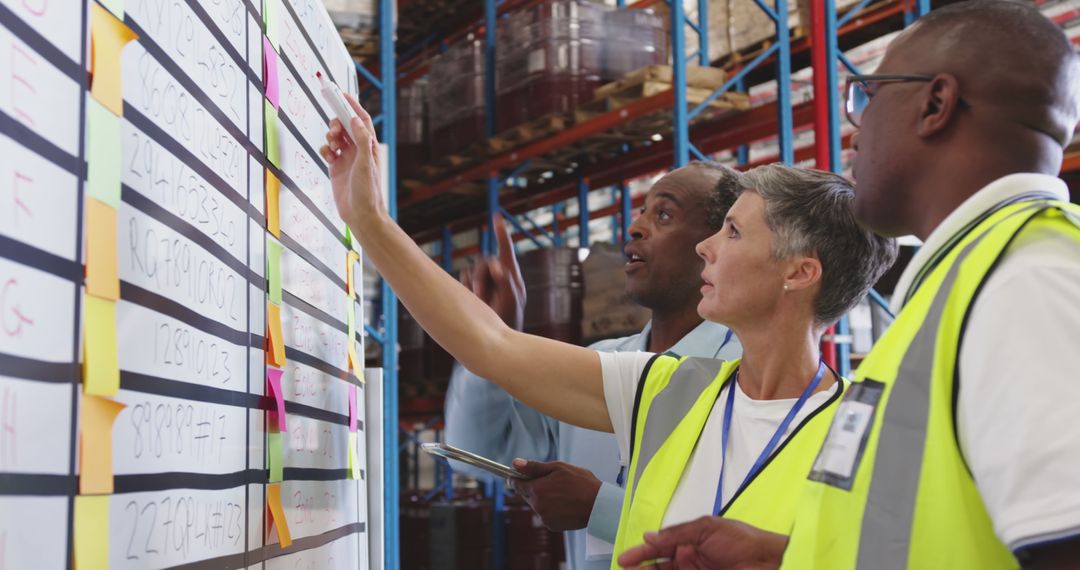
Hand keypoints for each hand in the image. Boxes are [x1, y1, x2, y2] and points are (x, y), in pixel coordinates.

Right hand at [319, 94, 383, 230]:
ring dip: (330, 136)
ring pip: (335, 138)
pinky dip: (324, 150)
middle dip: (336, 123)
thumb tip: (355, 119)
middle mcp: (358, 150)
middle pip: (345, 126)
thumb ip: (362, 140)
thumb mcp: (366, 163)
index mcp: (369, 145)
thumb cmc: (368, 191)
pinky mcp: (336, 168)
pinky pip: (327, 151)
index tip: (341, 94)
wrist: (361, 214)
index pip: (361, 120)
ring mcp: (346, 158)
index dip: (352, 106)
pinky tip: (328, 156)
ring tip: (331, 144)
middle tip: (333, 130)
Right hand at [459, 216, 525, 329]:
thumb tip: (498, 267)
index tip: (497, 216)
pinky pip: (463, 277)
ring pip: (473, 269)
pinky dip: (466, 285)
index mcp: (511, 274)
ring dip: (474, 283)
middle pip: (485, 260)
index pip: (505, 249)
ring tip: (479, 300)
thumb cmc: (508, 319)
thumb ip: (507, 281)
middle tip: (481, 293)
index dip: (501, 232)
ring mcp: (484, 282)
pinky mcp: (471, 288)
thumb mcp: (512, 301)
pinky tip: (472, 299)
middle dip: (482, 275)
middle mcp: (497, 275)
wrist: (492, 336)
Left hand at [507, 459, 602, 531]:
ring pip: (537, 505)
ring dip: (544, 499)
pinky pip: (546, 515)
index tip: (514, 476)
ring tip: (563, 493)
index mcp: (537, 489)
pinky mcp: (552, 526)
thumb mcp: (558, 468)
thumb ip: (535, 467)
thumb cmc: (581, 482)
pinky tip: (565, 504)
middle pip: (527, 495)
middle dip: (535, 488)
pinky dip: (551, 509)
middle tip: (551, 482)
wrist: (599, 505)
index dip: (515, 479)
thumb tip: (515, 463)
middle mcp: (537, 505)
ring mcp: (544, 517)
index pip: (516, 485)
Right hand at [616, 516, 786, 569]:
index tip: (625, 560)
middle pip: (658, 566)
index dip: (641, 553)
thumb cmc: (743, 540)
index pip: (659, 546)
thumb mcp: (707, 528)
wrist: (767, 562)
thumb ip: (677, 533)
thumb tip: (650, 536)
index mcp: (689, 541)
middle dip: (641, 568)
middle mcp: (689, 559)